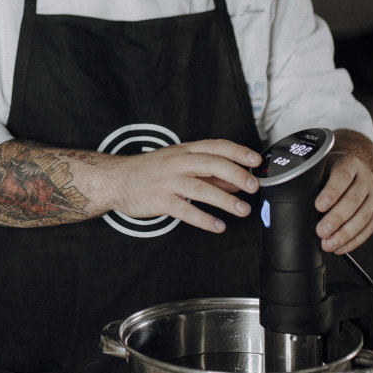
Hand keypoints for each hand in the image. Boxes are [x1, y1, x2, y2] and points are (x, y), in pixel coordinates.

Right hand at [104, 139, 261, 233]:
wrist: (117, 179)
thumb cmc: (150, 171)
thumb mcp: (180, 164)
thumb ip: (208, 172)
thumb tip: (236, 180)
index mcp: (185, 151)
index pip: (216, 146)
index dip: (238, 152)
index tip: (256, 160)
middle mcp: (178, 163)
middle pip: (211, 164)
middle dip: (236, 174)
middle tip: (253, 187)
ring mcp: (168, 181)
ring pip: (201, 188)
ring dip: (225, 200)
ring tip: (242, 210)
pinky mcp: (160, 200)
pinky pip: (185, 210)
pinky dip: (204, 219)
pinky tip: (218, 225)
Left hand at [314, 153, 372, 253]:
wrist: (351, 170)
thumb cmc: (330, 171)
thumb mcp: (321, 168)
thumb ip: (311, 181)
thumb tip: (296, 202)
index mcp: (349, 164)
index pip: (342, 177)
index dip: (331, 193)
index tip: (319, 206)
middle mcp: (365, 178)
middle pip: (353, 200)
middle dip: (336, 218)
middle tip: (321, 231)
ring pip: (363, 216)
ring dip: (345, 234)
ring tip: (329, 244)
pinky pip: (369, 227)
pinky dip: (355, 240)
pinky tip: (341, 247)